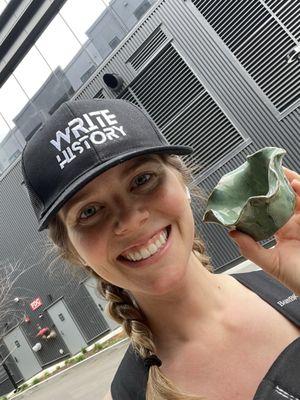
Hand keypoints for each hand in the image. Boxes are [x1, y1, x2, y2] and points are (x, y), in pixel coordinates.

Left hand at [229, 167, 299, 294]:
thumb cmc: (299, 278)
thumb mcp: (271, 263)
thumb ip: (251, 249)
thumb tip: (231, 233)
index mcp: (284, 230)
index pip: (272, 207)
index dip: (263, 196)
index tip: (250, 185)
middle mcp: (296, 222)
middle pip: (287, 196)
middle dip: (278, 182)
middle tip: (265, 169)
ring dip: (292, 181)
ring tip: (279, 171)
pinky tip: (296, 183)